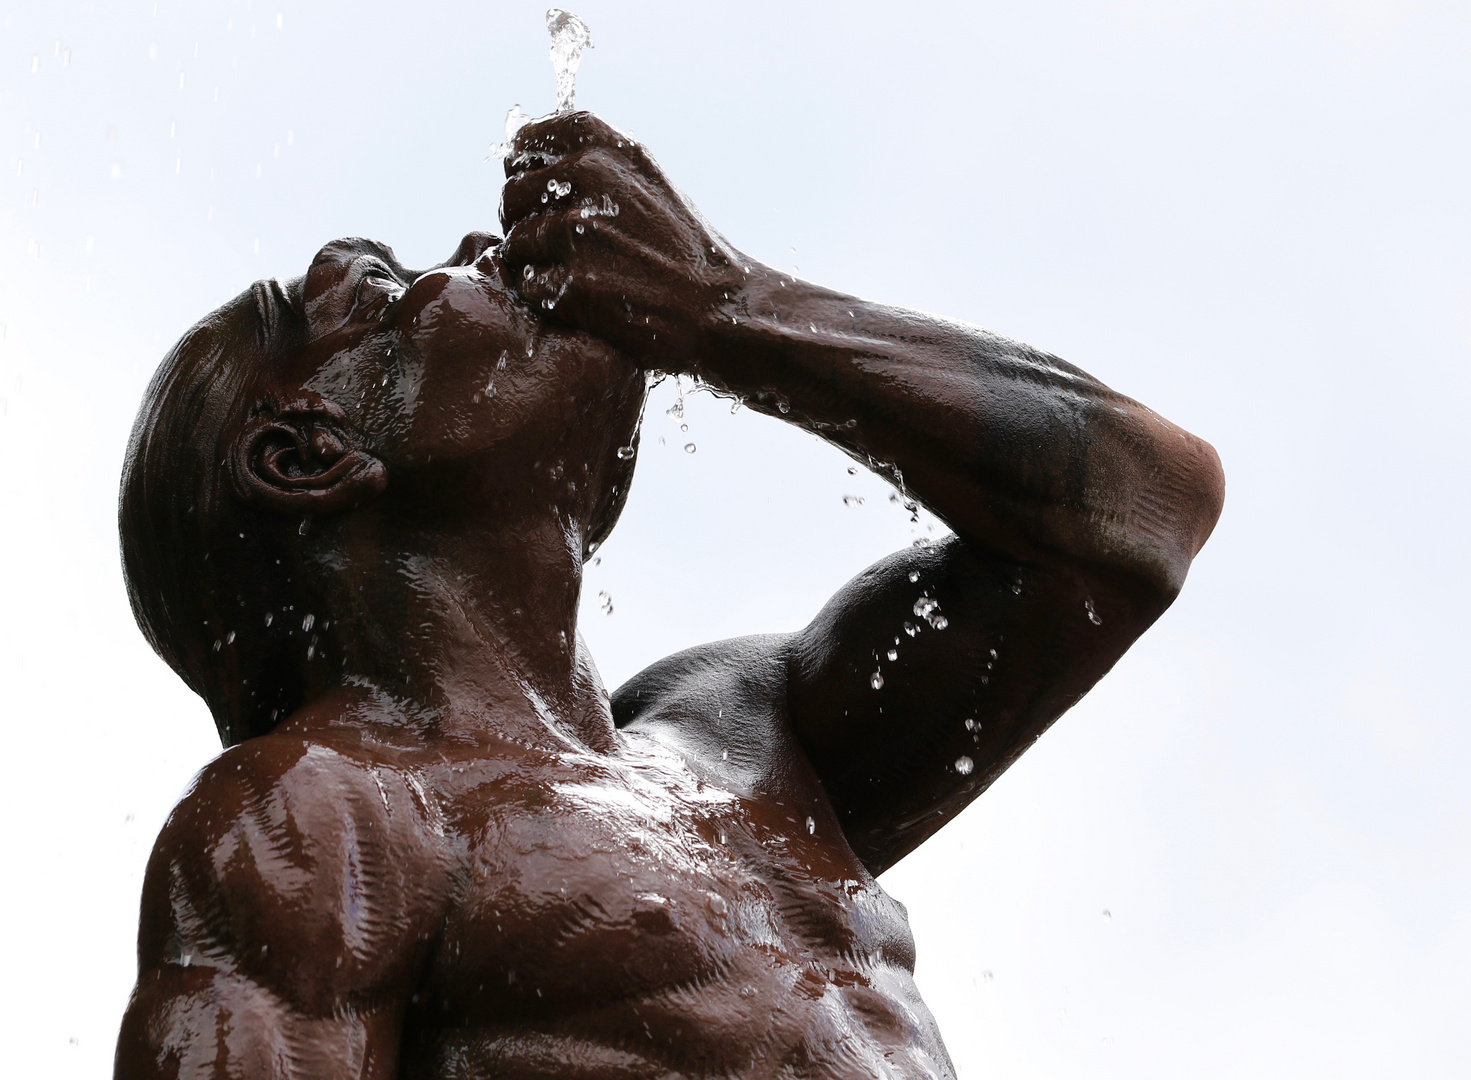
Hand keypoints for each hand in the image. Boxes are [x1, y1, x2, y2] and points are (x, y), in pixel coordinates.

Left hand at [498, 112, 747, 369]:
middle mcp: (591, 178)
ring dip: (534, 262)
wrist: (720, 307)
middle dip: (522, 221)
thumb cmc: (684, 249)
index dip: (523, 167)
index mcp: (609, 149)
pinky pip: (528, 284)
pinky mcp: (574, 283)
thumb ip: (595, 162)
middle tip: (549, 246)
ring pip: (515, 241)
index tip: (535, 190)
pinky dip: (547, 296)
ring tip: (573, 275)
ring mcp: (580, 231)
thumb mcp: (650, 182)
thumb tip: (526, 153)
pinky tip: (582, 300)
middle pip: (512, 193)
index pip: (530, 139)